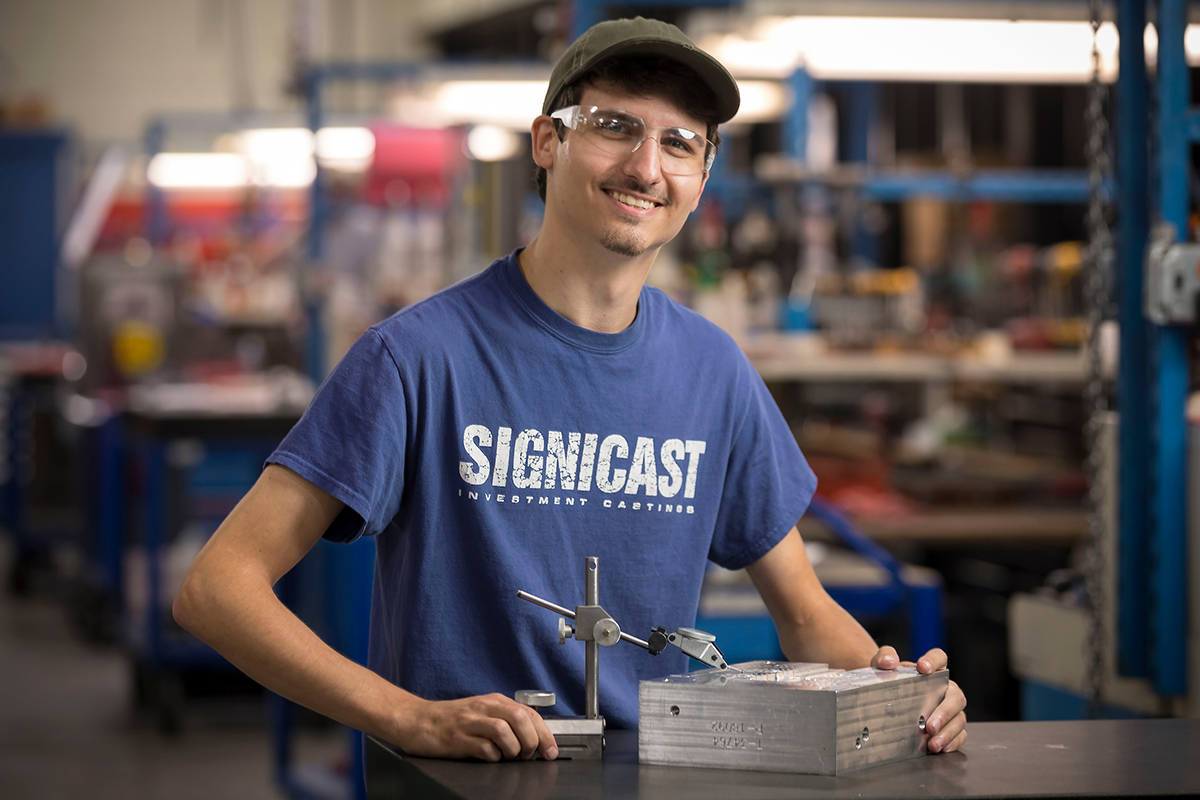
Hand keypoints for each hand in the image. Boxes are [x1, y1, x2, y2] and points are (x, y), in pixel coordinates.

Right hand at [398, 694, 558, 761]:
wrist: (415, 720)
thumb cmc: (449, 720)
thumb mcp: (480, 713)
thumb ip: (503, 720)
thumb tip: (532, 739)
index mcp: (493, 701)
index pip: (528, 713)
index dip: (544, 733)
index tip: (551, 751)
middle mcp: (483, 708)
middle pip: (520, 718)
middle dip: (531, 741)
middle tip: (527, 755)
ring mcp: (470, 722)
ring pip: (505, 732)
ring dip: (513, 750)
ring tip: (507, 757)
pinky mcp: (457, 739)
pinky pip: (485, 749)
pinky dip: (493, 757)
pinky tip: (489, 758)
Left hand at [870, 646, 966, 753]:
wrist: (885, 698)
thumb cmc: (889, 680)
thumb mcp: (882, 666)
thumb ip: (884, 658)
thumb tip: (888, 661)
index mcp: (932, 669)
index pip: (939, 658)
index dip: (934, 661)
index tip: (922, 668)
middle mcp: (946, 688)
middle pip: (955, 696)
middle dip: (944, 712)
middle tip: (929, 725)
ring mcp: (950, 708)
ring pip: (959, 718)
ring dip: (947, 732)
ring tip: (933, 743)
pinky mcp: (951, 726)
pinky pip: (960, 735)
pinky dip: (952, 742)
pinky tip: (940, 748)